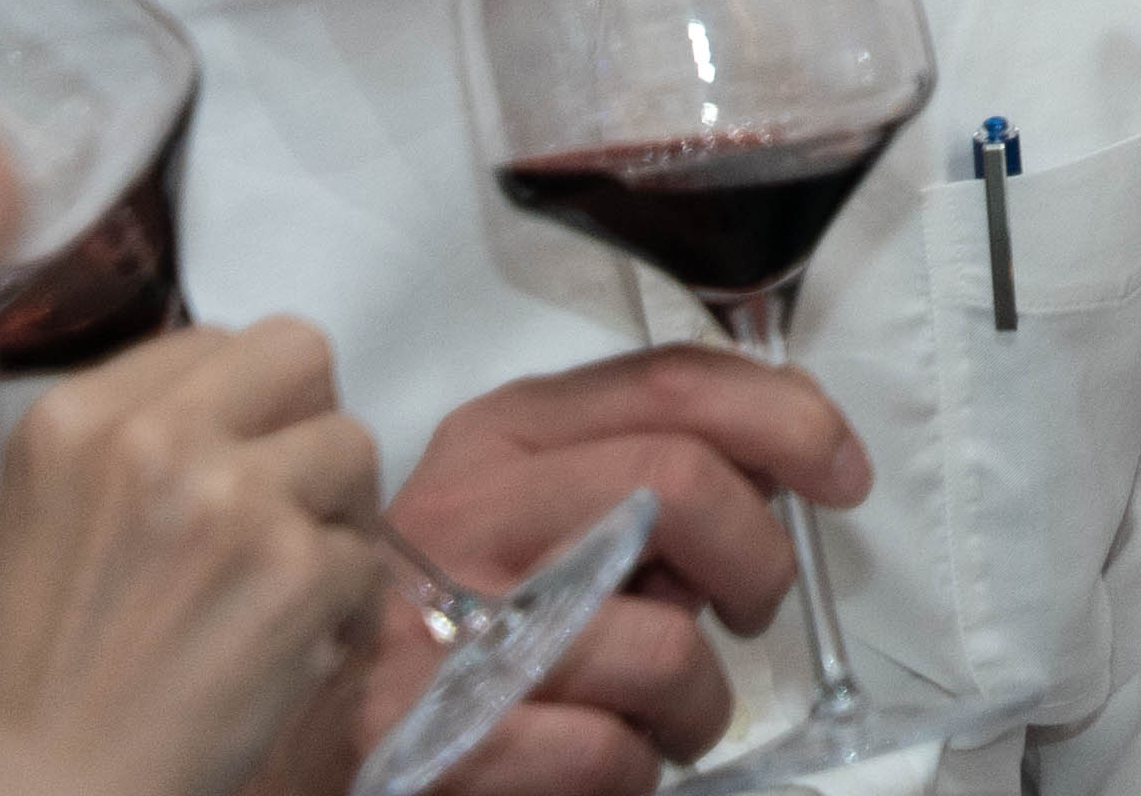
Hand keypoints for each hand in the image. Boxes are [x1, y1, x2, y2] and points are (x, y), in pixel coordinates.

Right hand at [0, 317, 382, 795]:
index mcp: (72, 422)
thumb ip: (117, 455)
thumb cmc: (19, 688)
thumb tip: (216, 413)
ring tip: (288, 578)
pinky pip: (367, 554)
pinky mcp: (299, 570)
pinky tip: (292, 643)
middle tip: (293, 487)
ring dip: (335, 510)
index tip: (239, 448)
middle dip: (305, 417)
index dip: (241, 398)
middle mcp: (154, 439)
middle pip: (300, 353)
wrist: (39, 795)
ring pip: (353, 446)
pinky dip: (344, 602)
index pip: (211, 341)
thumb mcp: (29, 530)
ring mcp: (236, 498)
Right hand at [374, 347, 868, 795]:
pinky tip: (604, 760)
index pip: (671, 383)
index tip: (840, 471)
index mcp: (497, 441)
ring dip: (699, 700)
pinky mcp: (447, 743)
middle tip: (751, 610)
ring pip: (663, 643)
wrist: (300, 742)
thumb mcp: (524, 508)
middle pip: (681, 484)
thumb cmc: (440, 625)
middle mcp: (466, 516)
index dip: (787, 419)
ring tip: (662, 715)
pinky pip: (611, 751)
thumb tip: (775, 471)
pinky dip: (635, 771)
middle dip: (758, 558)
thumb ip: (630, 469)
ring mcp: (447, 631)